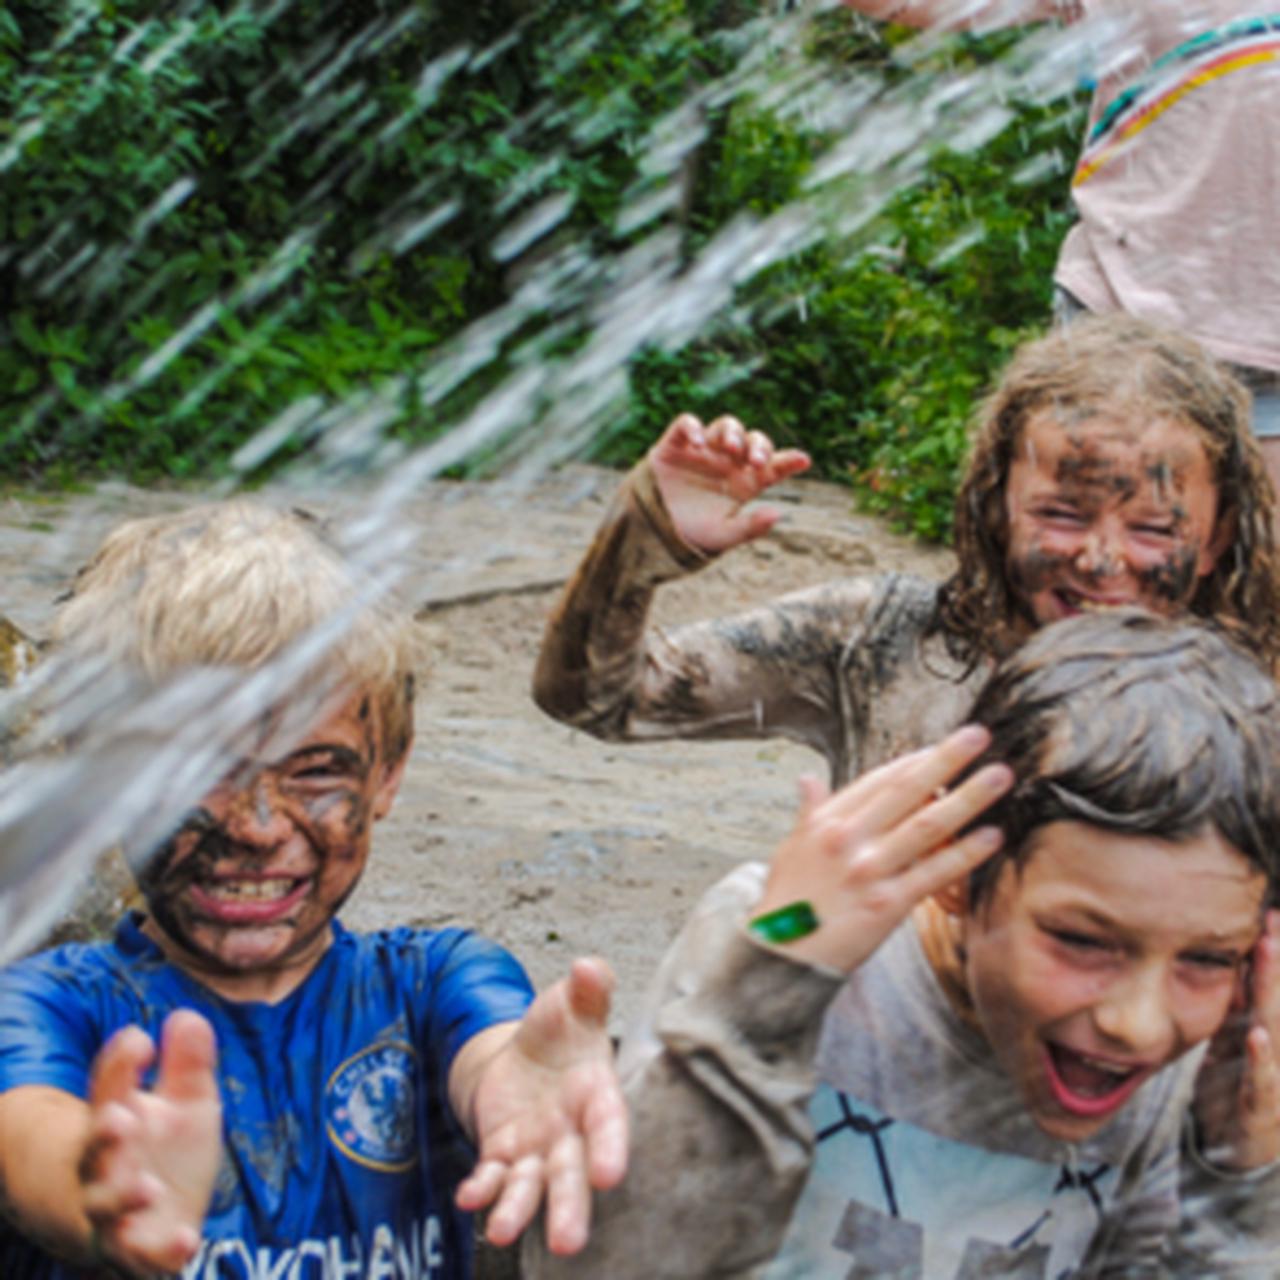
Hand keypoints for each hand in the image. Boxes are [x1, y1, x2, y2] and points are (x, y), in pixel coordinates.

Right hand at [79, 1009, 221, 1273]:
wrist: (145, 1221)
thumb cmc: (164, 1150)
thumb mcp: (185, 1102)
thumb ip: (187, 1064)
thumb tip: (187, 1014)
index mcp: (116, 1123)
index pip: (110, 1091)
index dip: (120, 1065)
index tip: (139, 1039)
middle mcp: (106, 1168)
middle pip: (96, 1151)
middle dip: (105, 1135)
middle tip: (121, 1119)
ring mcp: (116, 1212)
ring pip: (107, 1208)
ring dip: (124, 1198)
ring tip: (147, 1187)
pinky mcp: (138, 1252)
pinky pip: (143, 1258)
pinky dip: (163, 1252)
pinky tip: (185, 1240)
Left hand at [455, 958, 627, 1255]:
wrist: (525, 1053)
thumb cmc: (562, 1030)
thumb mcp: (573, 1003)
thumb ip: (588, 989)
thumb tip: (588, 966)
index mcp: (596, 1094)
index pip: (608, 1125)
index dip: (611, 1149)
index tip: (610, 1175)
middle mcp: (570, 1132)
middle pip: (572, 1175)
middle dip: (569, 1208)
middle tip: (568, 1243)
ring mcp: (535, 1148)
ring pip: (530, 1186)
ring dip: (517, 1211)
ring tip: (501, 1230)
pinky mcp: (502, 1153)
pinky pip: (492, 1176)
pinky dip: (481, 1189)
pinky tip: (467, 1197)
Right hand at [648, 413, 810, 552]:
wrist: (652, 533)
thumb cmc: (692, 534)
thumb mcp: (723, 536)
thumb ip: (749, 528)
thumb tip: (777, 514)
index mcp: (746, 482)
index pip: (774, 466)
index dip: (789, 460)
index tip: (803, 461)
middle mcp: (728, 461)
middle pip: (753, 441)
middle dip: (759, 446)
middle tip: (756, 461)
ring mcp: (704, 450)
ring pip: (726, 426)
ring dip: (733, 433)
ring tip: (731, 450)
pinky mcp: (676, 444)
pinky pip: (686, 424)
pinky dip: (693, 428)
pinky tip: (698, 443)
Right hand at [753, 725, 1012, 972]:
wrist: (783, 953)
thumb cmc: (788, 899)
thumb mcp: (791, 847)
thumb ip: (809, 811)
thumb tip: (808, 779)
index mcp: (829, 821)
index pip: (879, 780)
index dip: (913, 761)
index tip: (939, 747)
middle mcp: (851, 839)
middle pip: (908, 791)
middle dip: (946, 760)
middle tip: (978, 736)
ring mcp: (871, 871)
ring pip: (928, 826)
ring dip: (968, 798)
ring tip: (999, 777)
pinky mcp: (889, 904)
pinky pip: (934, 873)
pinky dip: (965, 854)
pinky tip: (992, 836)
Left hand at [1193, 910, 1279, 1170]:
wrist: (1235, 1153)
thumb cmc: (1237, 1089)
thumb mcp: (1231, 1041)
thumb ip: (1234, 1006)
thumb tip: (1231, 962)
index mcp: (1270, 1034)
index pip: (1275, 990)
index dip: (1275, 956)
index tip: (1270, 914)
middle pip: (1279, 1001)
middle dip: (1277, 961)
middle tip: (1272, 920)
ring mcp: (1277, 1080)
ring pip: (1277, 1029)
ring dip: (1271, 990)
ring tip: (1267, 951)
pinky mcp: (1262, 1111)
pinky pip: (1262, 1082)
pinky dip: (1260, 1058)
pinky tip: (1255, 1034)